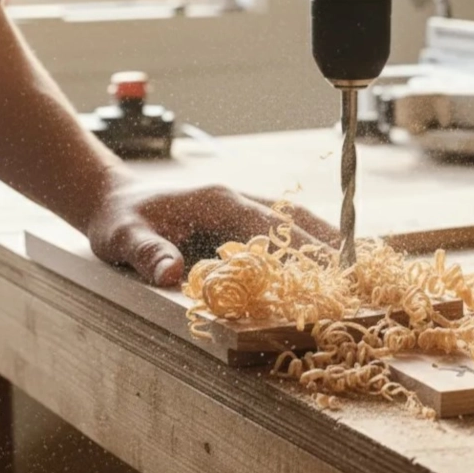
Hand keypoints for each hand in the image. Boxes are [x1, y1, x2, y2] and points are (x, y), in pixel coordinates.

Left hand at [86, 179, 338, 286]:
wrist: (115, 199)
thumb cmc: (119, 220)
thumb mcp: (124, 238)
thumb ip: (147, 253)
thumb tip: (170, 274)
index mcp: (218, 200)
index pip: (270, 226)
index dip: (303, 247)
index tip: (331, 266)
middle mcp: (236, 198)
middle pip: (291, 218)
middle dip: (326, 240)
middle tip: (358, 265)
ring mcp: (238, 204)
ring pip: (290, 217)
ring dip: (321, 236)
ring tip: (352, 258)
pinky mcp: (236, 216)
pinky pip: (278, 224)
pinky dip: (303, 237)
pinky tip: (318, 254)